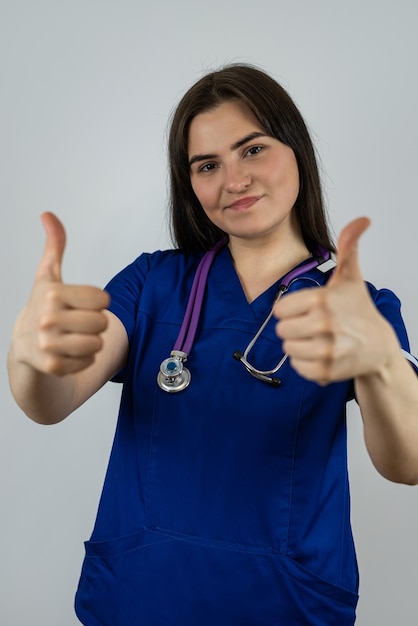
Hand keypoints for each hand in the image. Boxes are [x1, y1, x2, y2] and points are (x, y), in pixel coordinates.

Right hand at [12, 212, 109, 375]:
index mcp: (52, 293)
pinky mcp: (53, 366)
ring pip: (98, 344)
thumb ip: (54, 246)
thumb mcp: (48, 276)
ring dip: (91, 342)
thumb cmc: (42, 307)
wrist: (24, 345)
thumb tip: (48, 214)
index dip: (97, 303)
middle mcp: (47, 318)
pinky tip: (68, 352)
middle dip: (95, 324)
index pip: (103, 300)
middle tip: (76, 323)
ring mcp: (48, 344)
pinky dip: (84, 359)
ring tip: (73, 337)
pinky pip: (89, 362)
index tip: (81, 304)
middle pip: (102, 323)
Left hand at [274, 218, 397, 384]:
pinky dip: (304, 363)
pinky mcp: (327, 371)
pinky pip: (297, 367)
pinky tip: (320, 354)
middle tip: (313, 326)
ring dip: (298, 346)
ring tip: (317, 340)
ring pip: (287, 349)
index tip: (307, 309)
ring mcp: (327, 350)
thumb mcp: (350, 277)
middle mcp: (325, 325)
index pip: (280, 309)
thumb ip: (348, 247)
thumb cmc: (359, 311)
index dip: (291, 309)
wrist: (379, 347)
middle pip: (281, 330)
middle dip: (294, 328)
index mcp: (324, 300)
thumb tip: (362, 220)